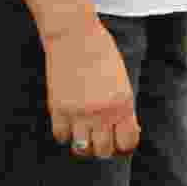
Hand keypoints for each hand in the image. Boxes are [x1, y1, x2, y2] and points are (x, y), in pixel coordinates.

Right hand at [44, 22, 139, 158]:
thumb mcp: (121, 79)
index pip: (128, 141)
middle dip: (104, 147)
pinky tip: (69, 122)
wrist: (74, 34)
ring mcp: (79, 112)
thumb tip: (123, 128)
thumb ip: (122, 105)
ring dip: (85, 144)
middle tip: (101, 138)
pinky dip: (65, 133)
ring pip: (83, 149)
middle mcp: (103, 112)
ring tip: (85, 134)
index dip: (125, 144)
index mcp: (123, 103)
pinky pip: (62, 136)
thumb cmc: (100, 51)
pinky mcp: (58, 109)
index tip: (120, 141)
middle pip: (105, 151)